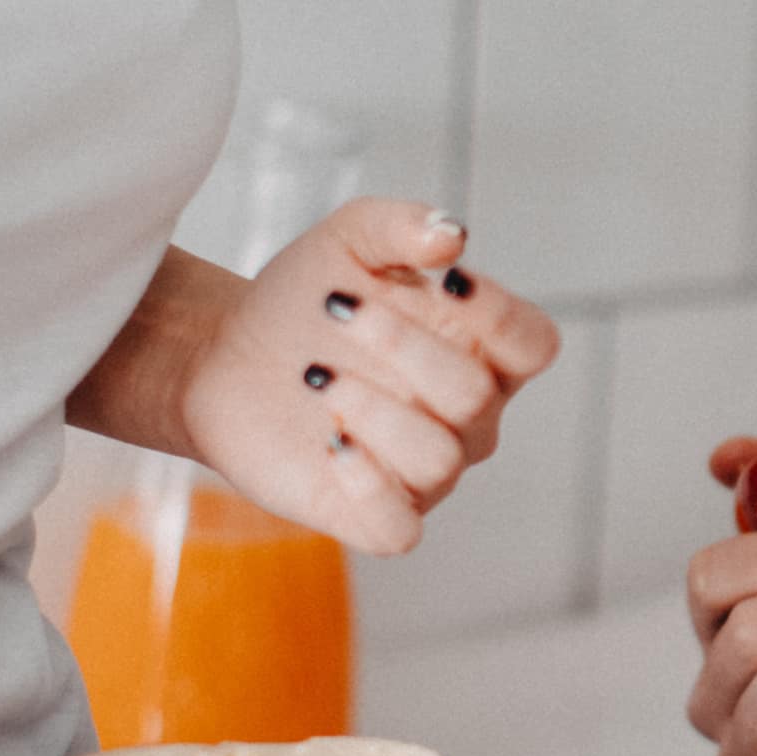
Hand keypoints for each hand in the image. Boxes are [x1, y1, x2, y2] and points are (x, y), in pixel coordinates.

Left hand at [179, 201, 559, 554]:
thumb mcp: (346, 243)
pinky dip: (368, 488)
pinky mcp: (376, 517)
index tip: (447, 279)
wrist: (223, 358)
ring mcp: (426, 473)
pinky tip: (331, 445)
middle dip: (401, 346)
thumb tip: (452, 237)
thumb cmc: (304, 304)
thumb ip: (400, 227)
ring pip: (437, 458)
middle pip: (473, 394)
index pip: (534, 344)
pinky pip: (399, 528)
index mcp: (479, 352)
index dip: (502, 315)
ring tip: (316, 377)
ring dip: (371, 408)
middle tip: (335, 311)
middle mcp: (467, 419)